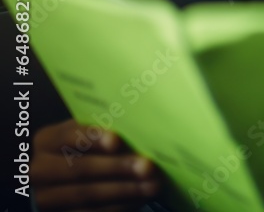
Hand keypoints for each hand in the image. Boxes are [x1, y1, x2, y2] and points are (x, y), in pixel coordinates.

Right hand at [33, 119, 162, 210]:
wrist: (65, 179)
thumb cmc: (86, 148)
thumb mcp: (86, 135)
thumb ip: (103, 132)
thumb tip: (138, 132)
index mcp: (46, 141)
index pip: (67, 136)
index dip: (92, 138)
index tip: (116, 141)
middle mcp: (40, 170)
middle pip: (79, 169)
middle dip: (116, 168)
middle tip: (147, 167)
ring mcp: (46, 197)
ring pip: (86, 195)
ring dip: (123, 190)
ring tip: (151, 185)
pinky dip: (119, 206)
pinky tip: (140, 199)